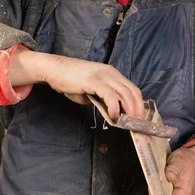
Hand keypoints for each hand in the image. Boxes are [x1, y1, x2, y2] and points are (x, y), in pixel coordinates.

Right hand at [9, 48, 143, 120]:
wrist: (55, 69)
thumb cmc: (71, 80)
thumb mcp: (92, 91)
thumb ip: (102, 99)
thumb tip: (112, 112)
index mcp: (113, 74)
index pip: (132, 89)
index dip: (138, 104)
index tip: (139, 119)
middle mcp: (111, 73)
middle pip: (132, 92)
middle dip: (137, 110)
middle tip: (137, 125)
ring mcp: (103, 76)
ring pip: (124, 93)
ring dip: (129, 110)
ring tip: (127, 123)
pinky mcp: (94, 81)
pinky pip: (110, 95)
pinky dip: (115, 107)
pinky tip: (114, 116)